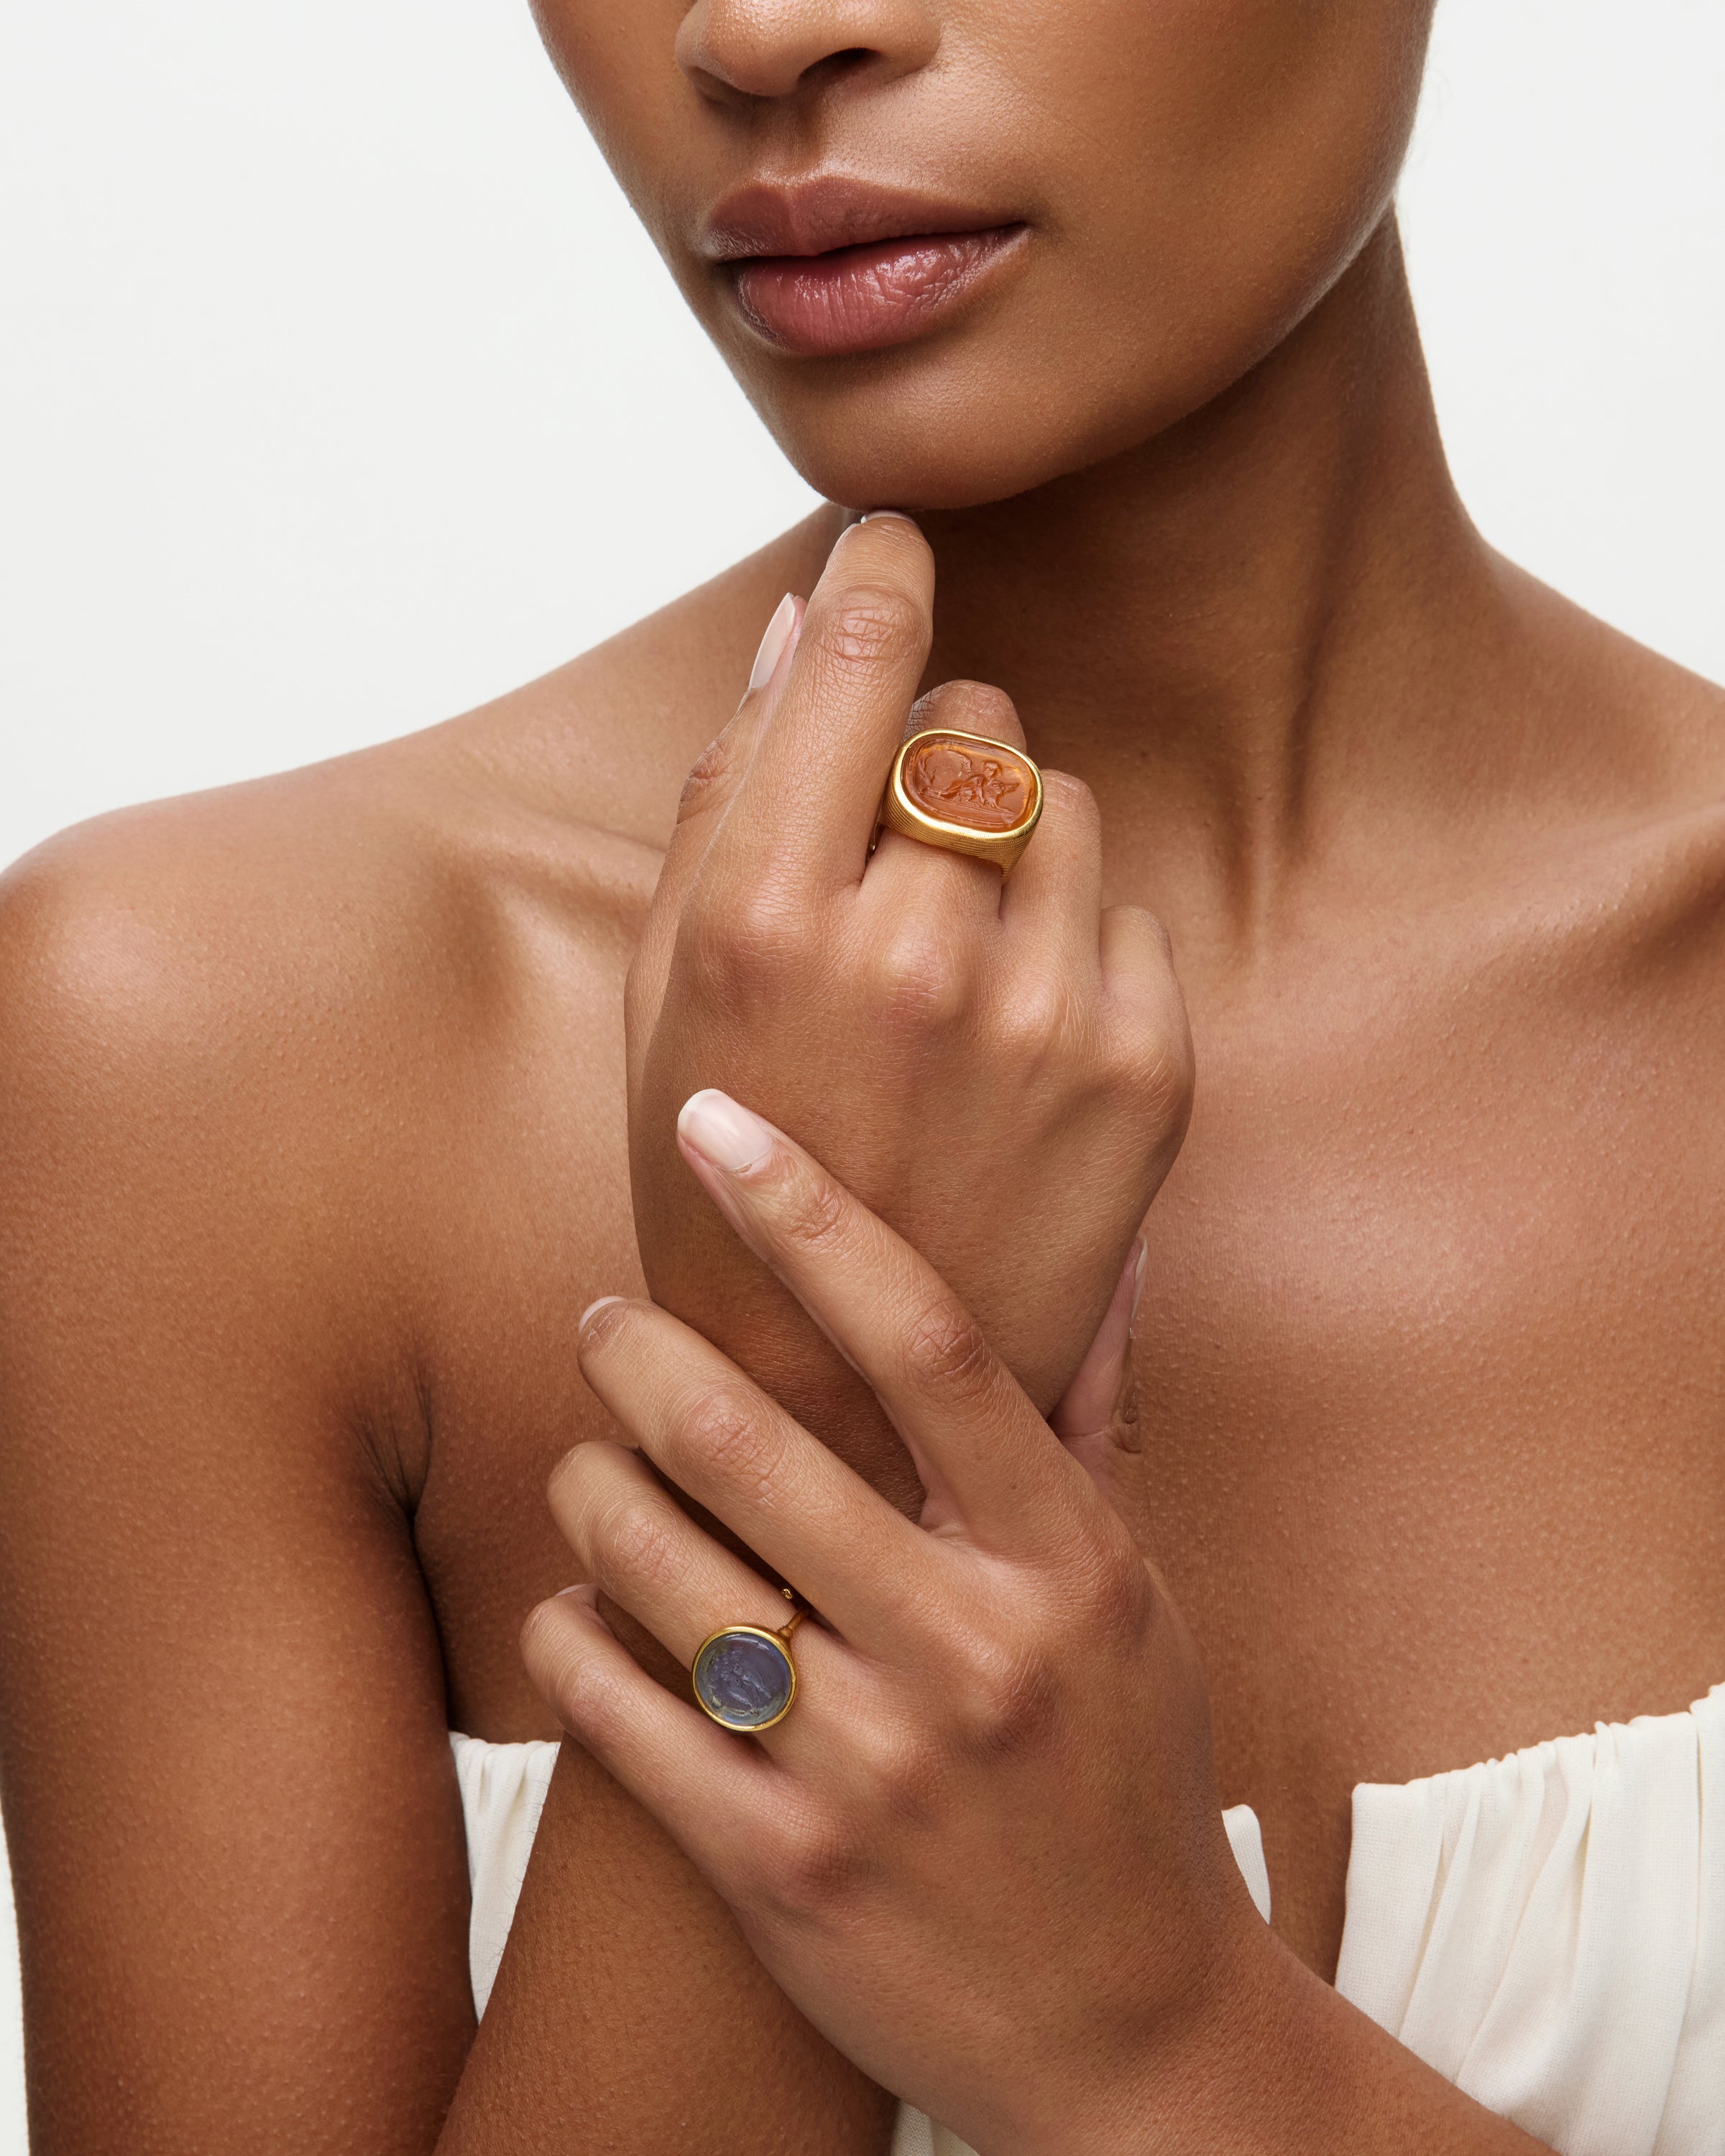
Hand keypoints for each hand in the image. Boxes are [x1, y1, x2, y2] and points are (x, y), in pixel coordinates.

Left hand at [523, 1094, 1268, 2155]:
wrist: (1131, 2034)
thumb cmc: (1126, 1779)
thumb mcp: (1140, 1599)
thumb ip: (1094, 1421)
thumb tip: (1104, 1249)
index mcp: (1065, 1563)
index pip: (928, 1339)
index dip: (812, 1214)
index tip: (718, 1127)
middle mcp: (973, 1652)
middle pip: (751, 1440)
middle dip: (638, 1353)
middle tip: (603, 1322)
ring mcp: (874, 1769)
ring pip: (658, 1569)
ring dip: (587, 1486)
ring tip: (582, 1459)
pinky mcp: (781, 1872)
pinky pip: (620, 1716)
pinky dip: (570, 1637)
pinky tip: (571, 1605)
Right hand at [626, 515, 1189, 1512]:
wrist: (847, 1398)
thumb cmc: (725, 1187)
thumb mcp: (666, 998)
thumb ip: (723, 800)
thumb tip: (794, 629)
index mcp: (767, 921)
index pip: (861, 662)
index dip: (884, 577)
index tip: (896, 544)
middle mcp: (916, 950)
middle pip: (977, 723)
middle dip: (935, 759)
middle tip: (893, 860)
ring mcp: (1043, 1011)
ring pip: (1064, 802)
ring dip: (1010, 846)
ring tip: (952, 969)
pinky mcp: (1142, 1066)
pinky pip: (1123, 909)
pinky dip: (1073, 943)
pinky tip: (1013, 1041)